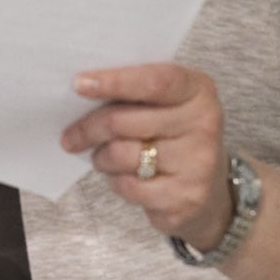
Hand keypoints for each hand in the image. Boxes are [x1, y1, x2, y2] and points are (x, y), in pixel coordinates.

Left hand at [62, 63, 232, 249]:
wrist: (208, 189)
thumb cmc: (170, 134)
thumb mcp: (163, 102)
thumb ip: (132, 90)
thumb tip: (80, 87)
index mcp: (198, 90)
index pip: (154, 81)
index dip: (114, 82)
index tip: (78, 84)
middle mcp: (204, 124)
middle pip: (123, 121)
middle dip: (89, 128)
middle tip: (70, 136)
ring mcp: (199, 163)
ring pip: (122, 155)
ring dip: (102, 158)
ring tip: (104, 157)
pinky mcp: (187, 197)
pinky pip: (130, 187)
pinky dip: (117, 182)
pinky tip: (126, 178)